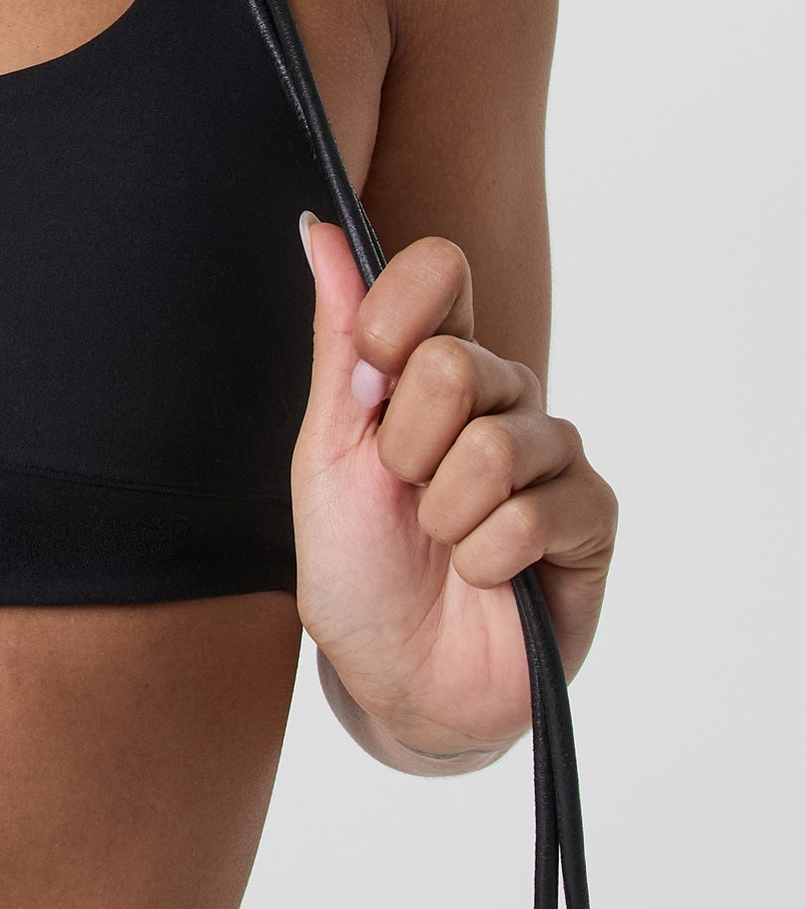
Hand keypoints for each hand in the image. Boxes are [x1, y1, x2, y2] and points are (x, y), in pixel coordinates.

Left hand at [291, 217, 616, 762]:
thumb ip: (340, 341)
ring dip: (444, 514)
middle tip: (404, 493)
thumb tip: (316, 229)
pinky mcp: (591, 518)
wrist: (394, 678)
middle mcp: (499, 396)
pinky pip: (539, 511)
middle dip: (404, 447)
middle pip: (457, 363)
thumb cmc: (357, 565)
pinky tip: (486, 576)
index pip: (441, 272)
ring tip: (442, 542)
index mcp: (431, 364)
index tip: (368, 380)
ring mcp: (551, 454)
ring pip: (495, 445)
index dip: (395, 316)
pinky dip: (489, 555)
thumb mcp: (328, 450)